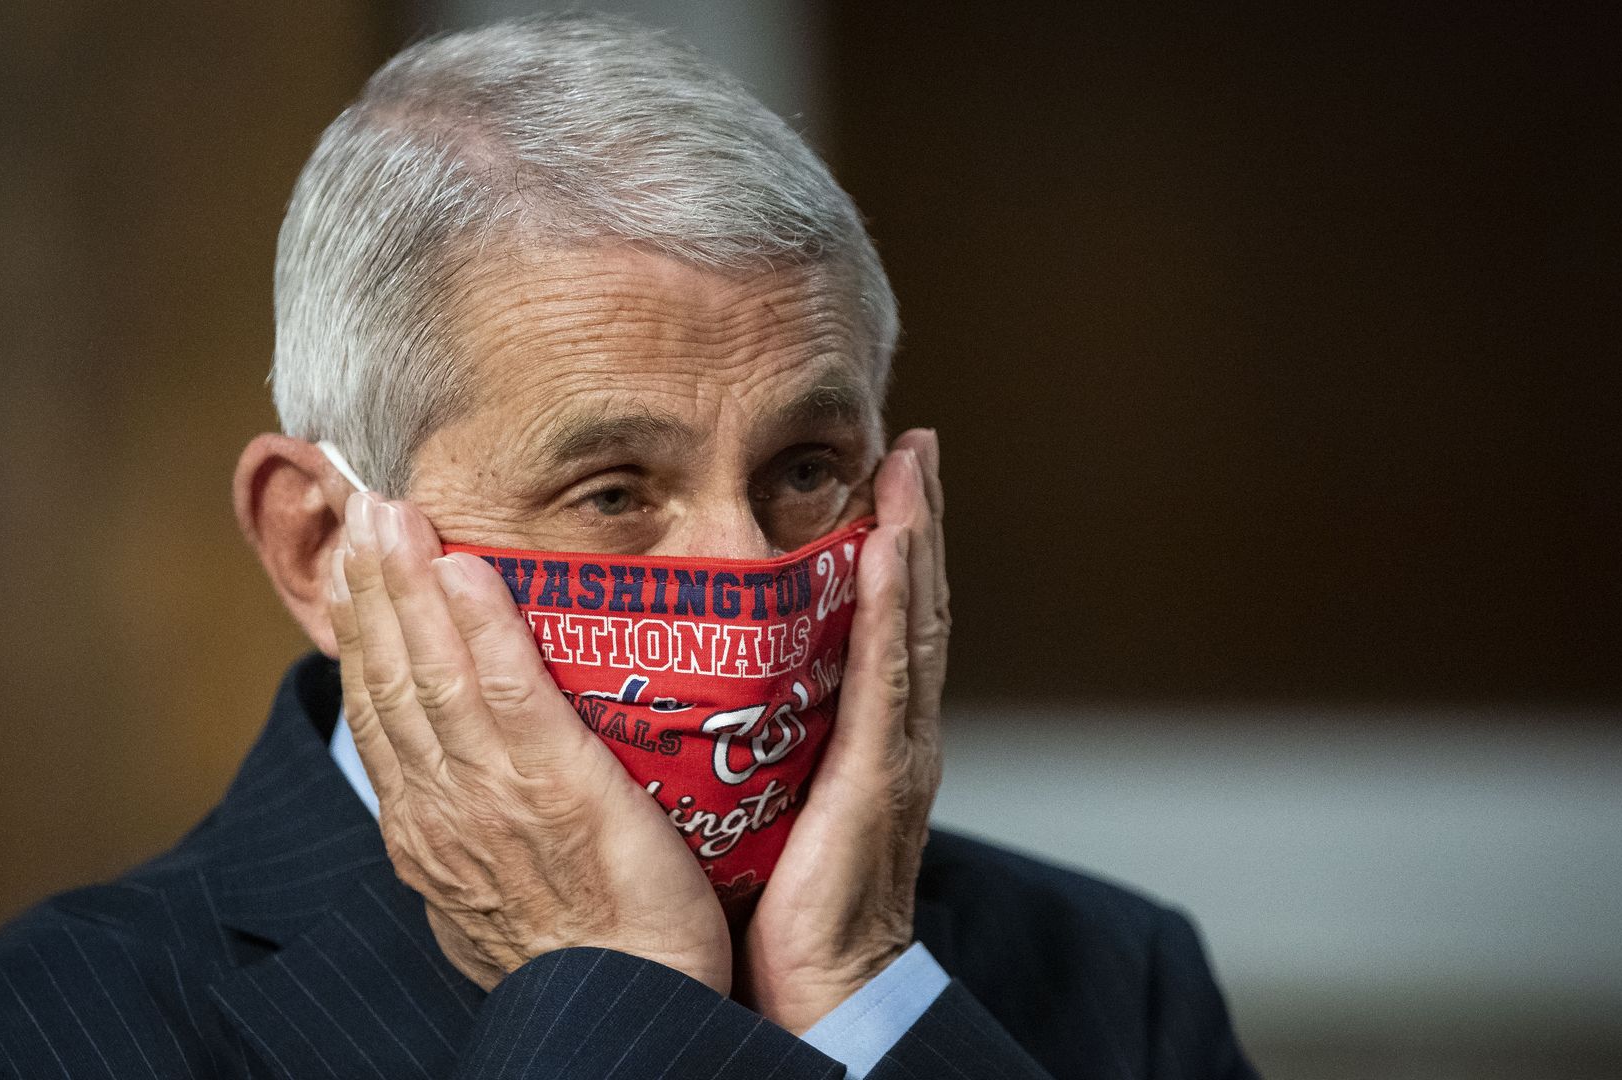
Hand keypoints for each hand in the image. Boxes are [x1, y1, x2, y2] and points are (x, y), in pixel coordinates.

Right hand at [329, 492, 730, 992]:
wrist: (632, 1008)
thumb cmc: (584, 955)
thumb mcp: (494, 893)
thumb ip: (471, 831)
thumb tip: (462, 788)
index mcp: (424, 828)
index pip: (378, 710)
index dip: (363, 631)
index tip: (356, 566)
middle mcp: (441, 807)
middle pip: (389, 678)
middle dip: (373, 590)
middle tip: (363, 508)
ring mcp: (491, 798)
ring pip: (432, 674)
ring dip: (408, 588)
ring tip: (395, 516)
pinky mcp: (558, 790)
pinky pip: (510, 695)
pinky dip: (482, 631)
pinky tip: (466, 572)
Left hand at [739, 428, 947, 1031]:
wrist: (814, 990)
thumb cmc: (773, 909)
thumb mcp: (764, 803)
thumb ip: (753, 743)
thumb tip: (702, 697)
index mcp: (864, 737)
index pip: (881, 623)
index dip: (892, 548)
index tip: (887, 477)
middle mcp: (895, 732)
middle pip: (913, 606)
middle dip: (918, 522)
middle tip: (915, 444)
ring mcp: (898, 751)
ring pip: (914, 623)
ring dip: (919, 538)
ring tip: (914, 466)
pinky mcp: (883, 776)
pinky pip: (890, 674)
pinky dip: (898, 605)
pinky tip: (894, 546)